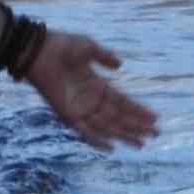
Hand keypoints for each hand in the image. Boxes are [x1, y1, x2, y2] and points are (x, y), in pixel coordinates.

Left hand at [24, 31, 155, 150]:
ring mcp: (79, 108)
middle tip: (155, 135)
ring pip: (107, 126)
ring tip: (141, 144)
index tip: (155, 118)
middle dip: (137, 126)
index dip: (138, 110)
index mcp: (96, 84)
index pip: (122, 101)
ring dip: (124, 135)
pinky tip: (111, 148)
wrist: (38, 51)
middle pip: (118, 117)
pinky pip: (84, 131)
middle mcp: (90, 99)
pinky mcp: (67, 114)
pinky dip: (97, 140)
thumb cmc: (61, 46)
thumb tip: (120, 65)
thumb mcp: (88, 47)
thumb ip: (104, 57)